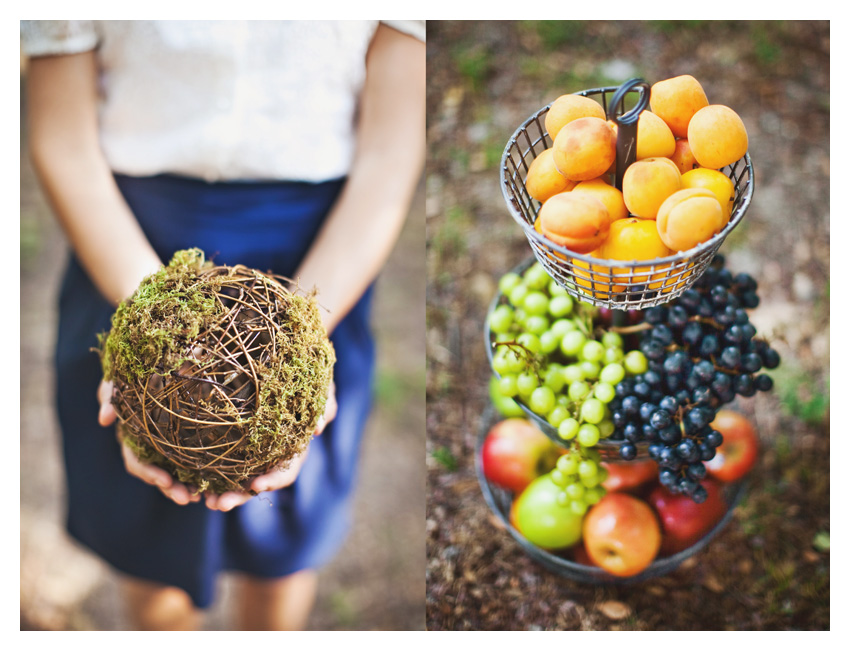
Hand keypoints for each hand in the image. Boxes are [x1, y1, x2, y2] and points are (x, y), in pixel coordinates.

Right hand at [97, 379, 200, 504]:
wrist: (167, 358)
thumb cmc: (138, 369)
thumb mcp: (121, 378)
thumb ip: (110, 393)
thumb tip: (104, 419)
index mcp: (132, 434)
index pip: (136, 461)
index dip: (149, 473)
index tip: (166, 480)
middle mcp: (147, 444)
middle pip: (156, 474)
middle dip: (170, 488)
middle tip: (186, 498)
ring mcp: (165, 444)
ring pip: (173, 473)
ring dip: (184, 488)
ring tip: (198, 497)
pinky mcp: (183, 440)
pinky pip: (189, 462)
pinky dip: (197, 475)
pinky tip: (210, 484)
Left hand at [204, 381, 337, 511]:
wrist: (279, 357)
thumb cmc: (305, 373)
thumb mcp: (320, 384)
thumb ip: (324, 402)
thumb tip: (320, 429)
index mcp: (294, 445)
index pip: (287, 470)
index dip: (274, 480)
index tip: (255, 485)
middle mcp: (273, 453)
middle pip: (257, 482)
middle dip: (239, 496)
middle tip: (219, 504)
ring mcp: (253, 448)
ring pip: (237, 477)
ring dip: (222, 492)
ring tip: (205, 501)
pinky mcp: (234, 439)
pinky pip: (221, 460)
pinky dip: (209, 473)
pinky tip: (192, 480)